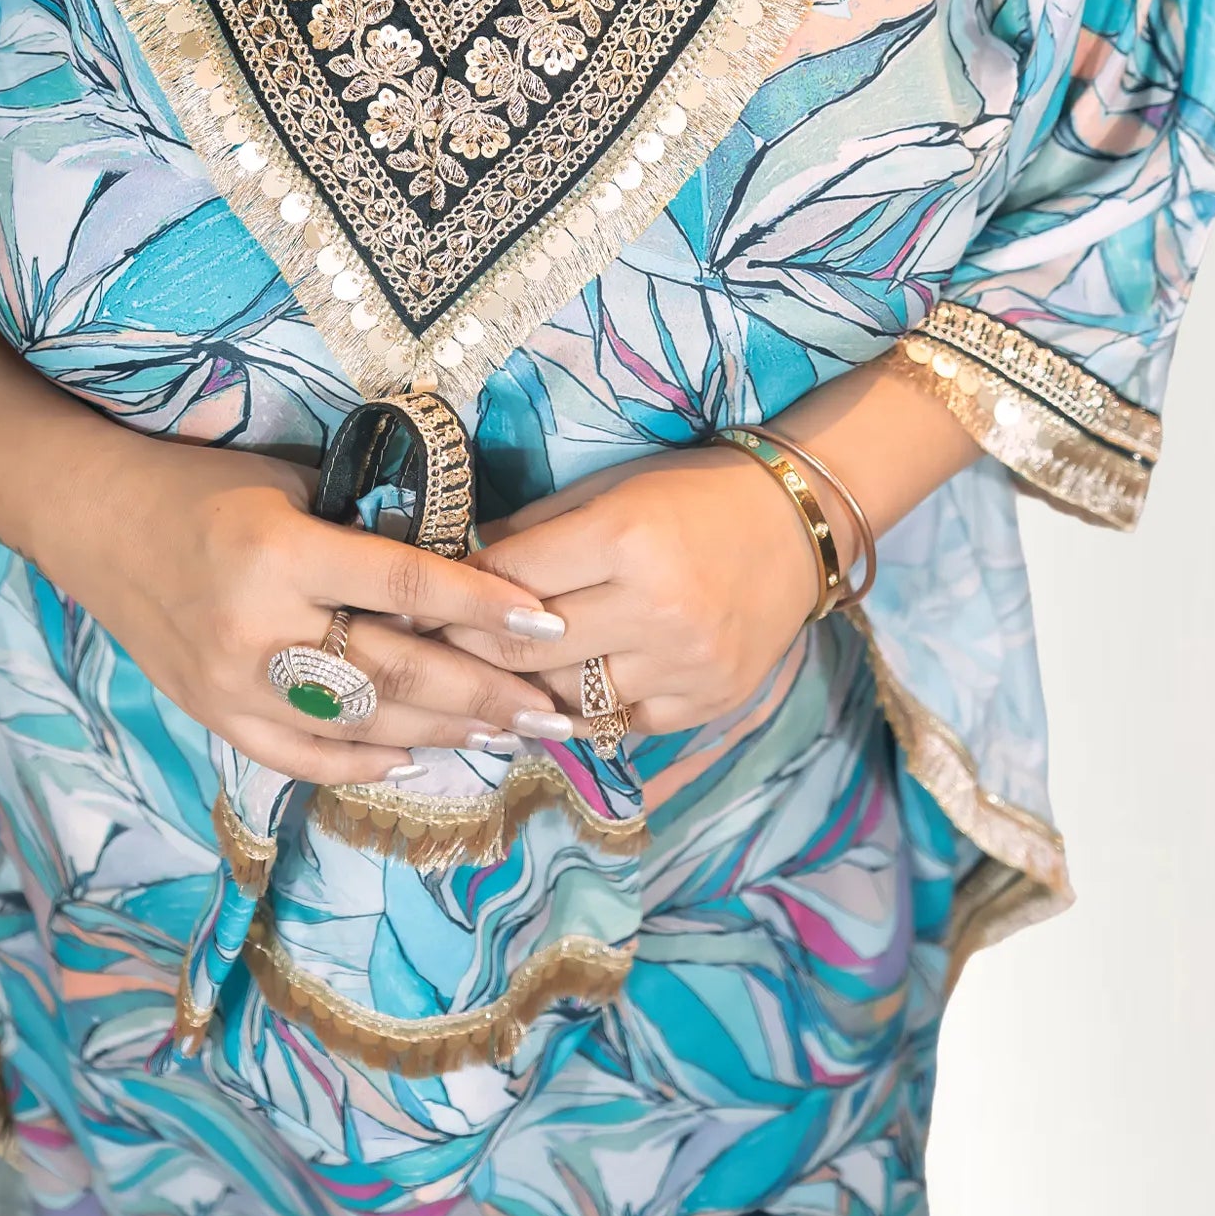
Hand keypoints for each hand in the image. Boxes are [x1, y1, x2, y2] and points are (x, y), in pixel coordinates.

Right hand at [25, 424, 569, 783]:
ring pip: (360, 728)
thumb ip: (362, 529)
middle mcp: (258, 629)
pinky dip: (365, 765)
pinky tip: (417, 759)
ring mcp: (232, 685)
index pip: (404, 587)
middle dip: (484, 694)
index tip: (548, 624)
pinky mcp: (214, 716)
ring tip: (508, 732)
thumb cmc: (200, 483)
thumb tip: (454, 567)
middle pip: (395, 675)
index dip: (482, 608)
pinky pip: (304, 758)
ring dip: (443, 734)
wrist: (91, 519)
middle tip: (553, 708)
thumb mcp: (288, 482)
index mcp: (281, 554)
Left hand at [438, 448, 832, 738]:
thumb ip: (534, 533)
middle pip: (528, 650)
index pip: (509, 579)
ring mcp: (685, 662)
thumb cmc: (692, 496)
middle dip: (471, 650)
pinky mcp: (707, 701)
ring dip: (521, 690)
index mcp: (625, 537)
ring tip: (484, 681)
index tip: (415, 605)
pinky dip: (580, 713)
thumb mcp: (610, 492)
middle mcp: (656, 605)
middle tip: (435, 650)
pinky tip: (553, 698)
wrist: (798, 527)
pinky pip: (616, 724)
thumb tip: (454, 565)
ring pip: (566, 698)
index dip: (453, 594)